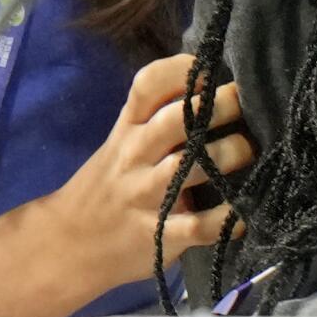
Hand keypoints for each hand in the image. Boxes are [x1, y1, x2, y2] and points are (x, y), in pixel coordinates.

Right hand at [43, 54, 252, 304]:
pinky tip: (243, 214)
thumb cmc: (106, 187)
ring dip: (228, 154)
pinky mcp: (157, 236)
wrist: (66, 246)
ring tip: (251, 151)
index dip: (182, 71)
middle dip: (219, 106)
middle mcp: (135, 156)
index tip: (212, 70)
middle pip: (177, 120)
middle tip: (249, 105)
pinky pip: (197, 226)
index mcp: (127, 129)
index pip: (147, 85)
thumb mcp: (120, 145)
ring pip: (189, 167)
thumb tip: (211, 88)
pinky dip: (225, 219)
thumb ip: (155, 120)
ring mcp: (145, 196)